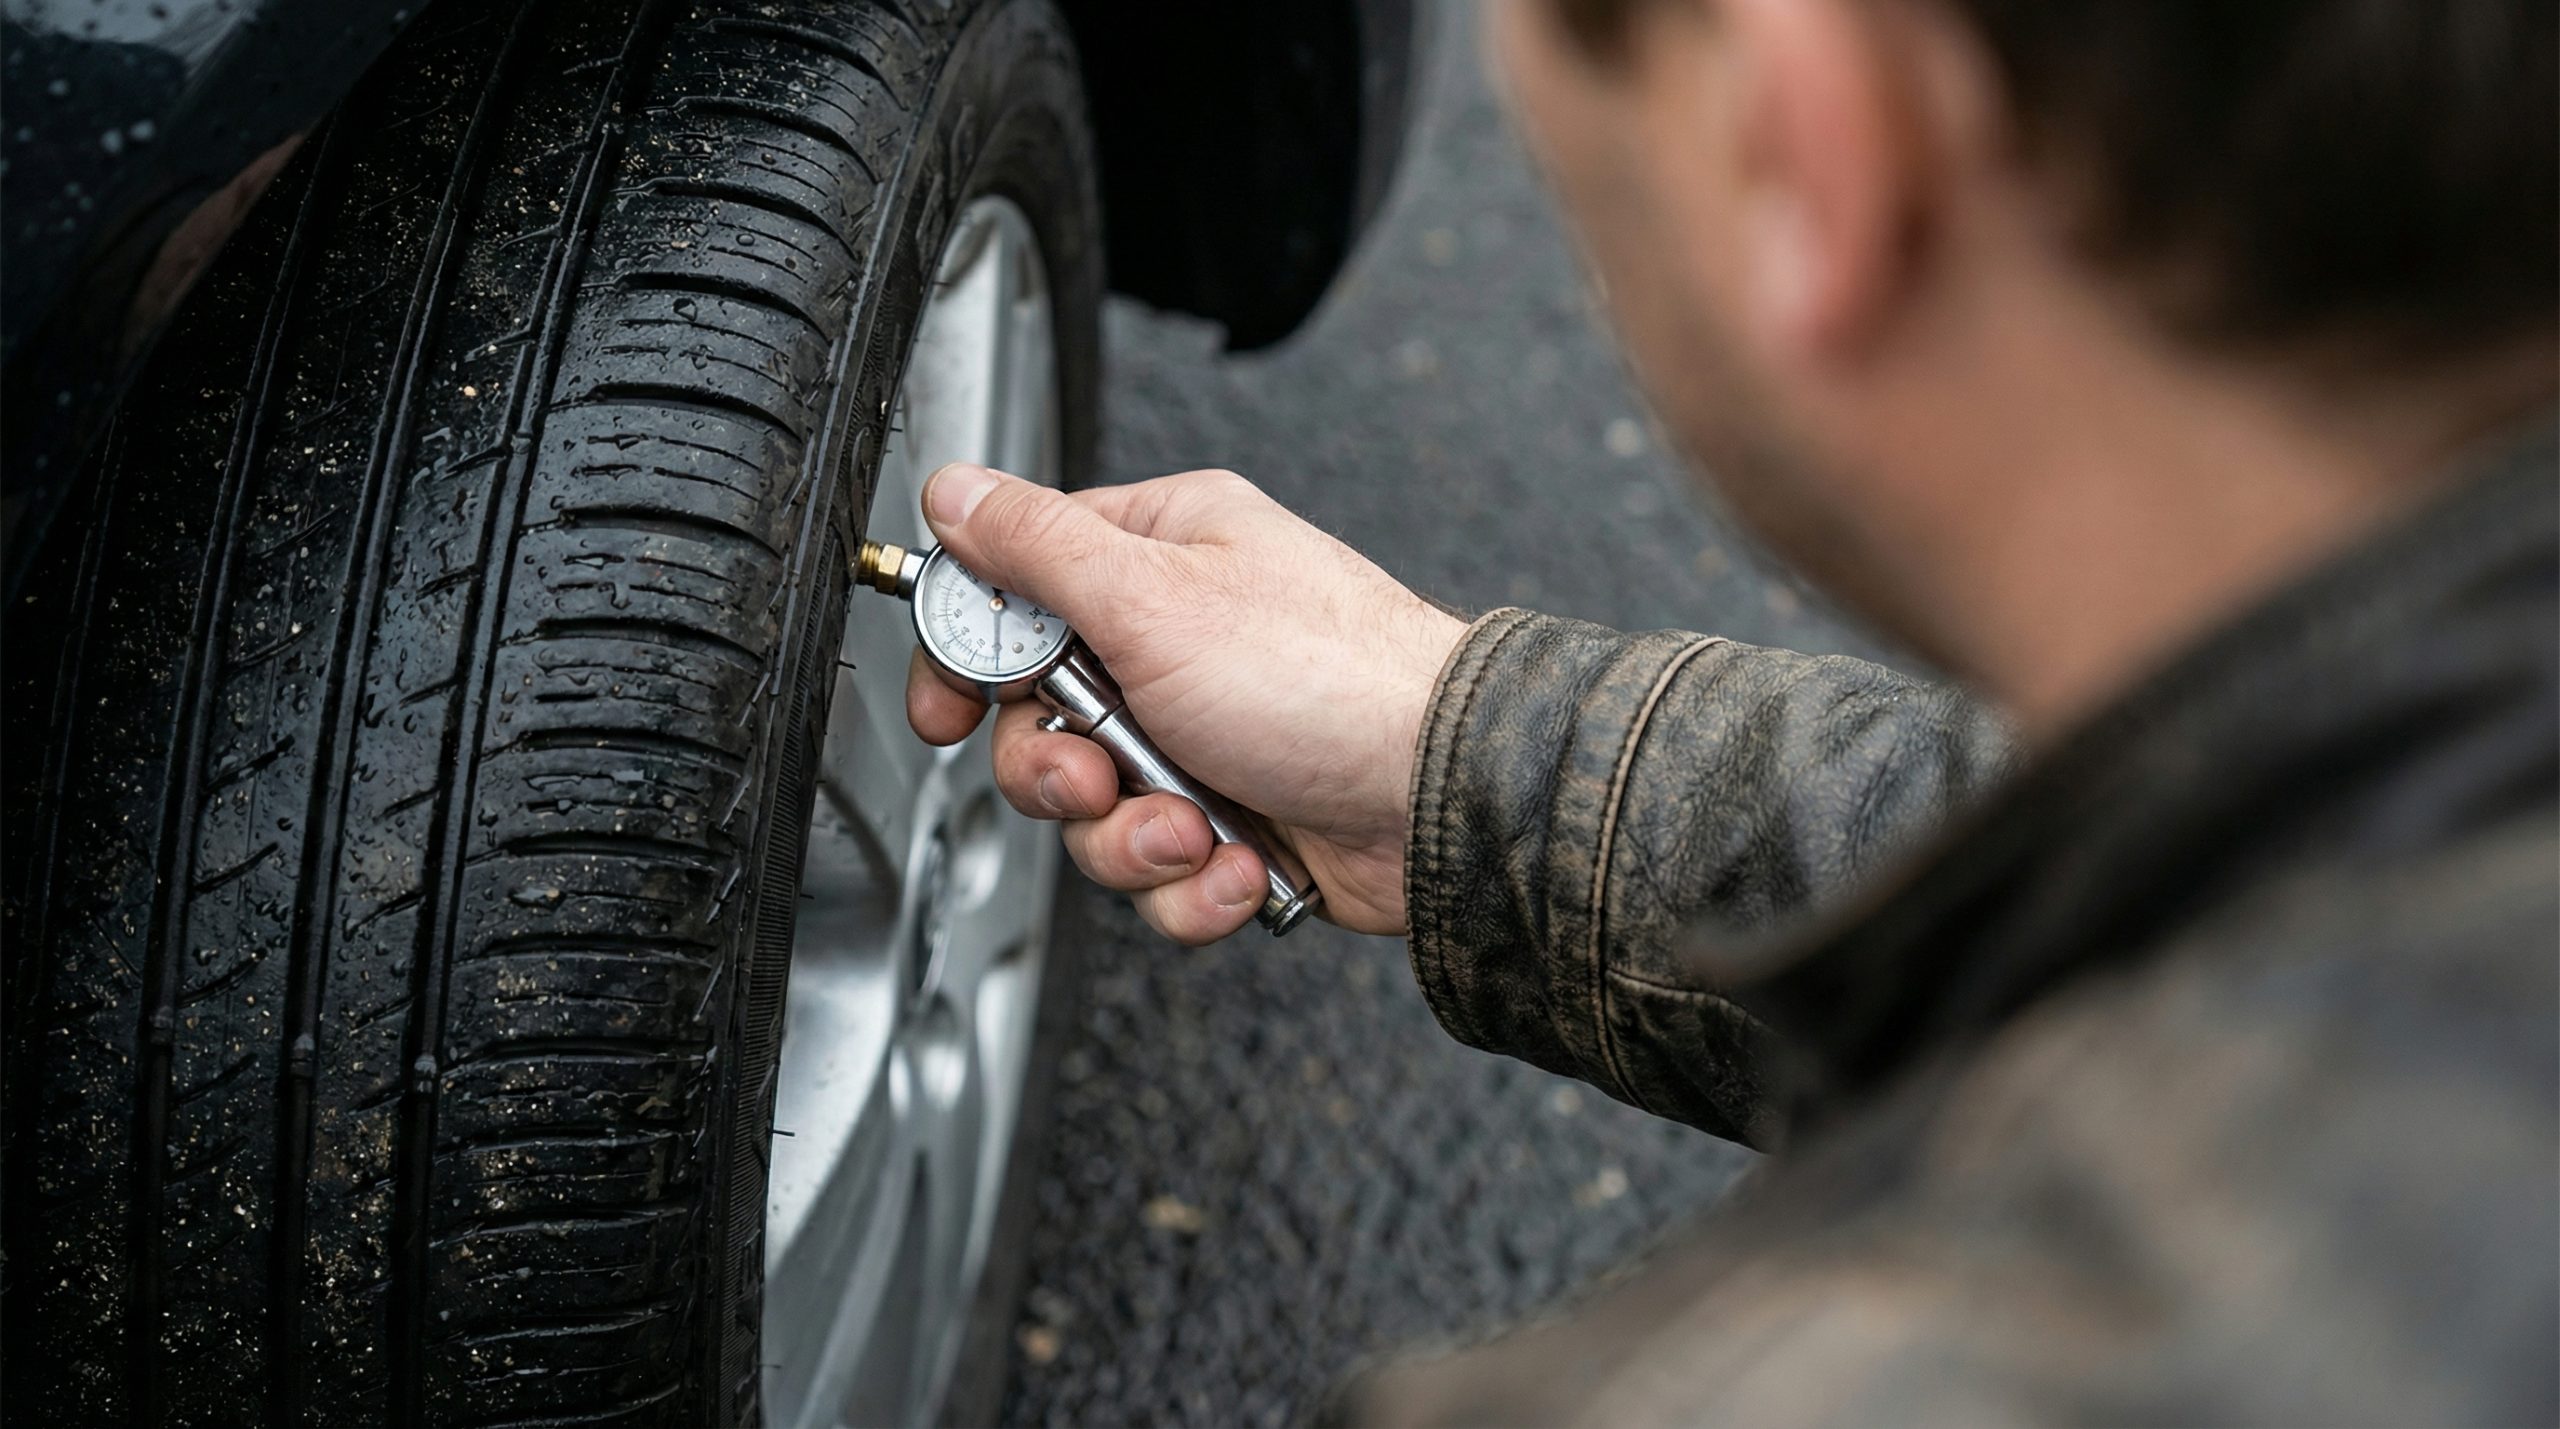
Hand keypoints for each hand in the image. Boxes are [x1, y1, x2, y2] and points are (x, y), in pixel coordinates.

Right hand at [904, 462, 1466, 943]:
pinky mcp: (1235, 820)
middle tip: (1100, 775)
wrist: (1441, 798)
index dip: (968, 659)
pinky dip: (1194, 884)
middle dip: (1062, 773)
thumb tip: (954, 491)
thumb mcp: (1154, 595)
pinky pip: (1161, 872)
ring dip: (1135, 840)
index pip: (1015, 593)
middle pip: (1040, 724)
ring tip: (1195, 829)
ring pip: (1095, 813)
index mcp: (1158, 557)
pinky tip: (1242, 860)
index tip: (948, 711)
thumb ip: (1037, 547)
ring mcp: (1207, 737)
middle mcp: (1179, 642)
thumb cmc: (1331, 676)